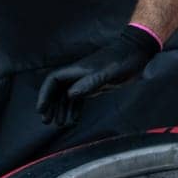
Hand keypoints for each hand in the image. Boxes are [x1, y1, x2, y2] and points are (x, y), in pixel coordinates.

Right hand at [36, 24, 160, 129]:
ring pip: (66, 96)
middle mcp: (78, 75)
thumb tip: (70, 94)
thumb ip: (90, 83)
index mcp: (77, 70)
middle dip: (50, 106)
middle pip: (57, 90)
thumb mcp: (108, 73)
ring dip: (61, 110)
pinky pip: (78, 99)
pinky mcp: (94, 86)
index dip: (45, 95)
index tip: (41, 110)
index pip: (53, 81)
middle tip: (47, 122)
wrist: (137, 53)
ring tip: (59, 124)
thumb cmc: (122, 60)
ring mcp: (86, 80)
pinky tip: (73, 120)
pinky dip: (74, 110)